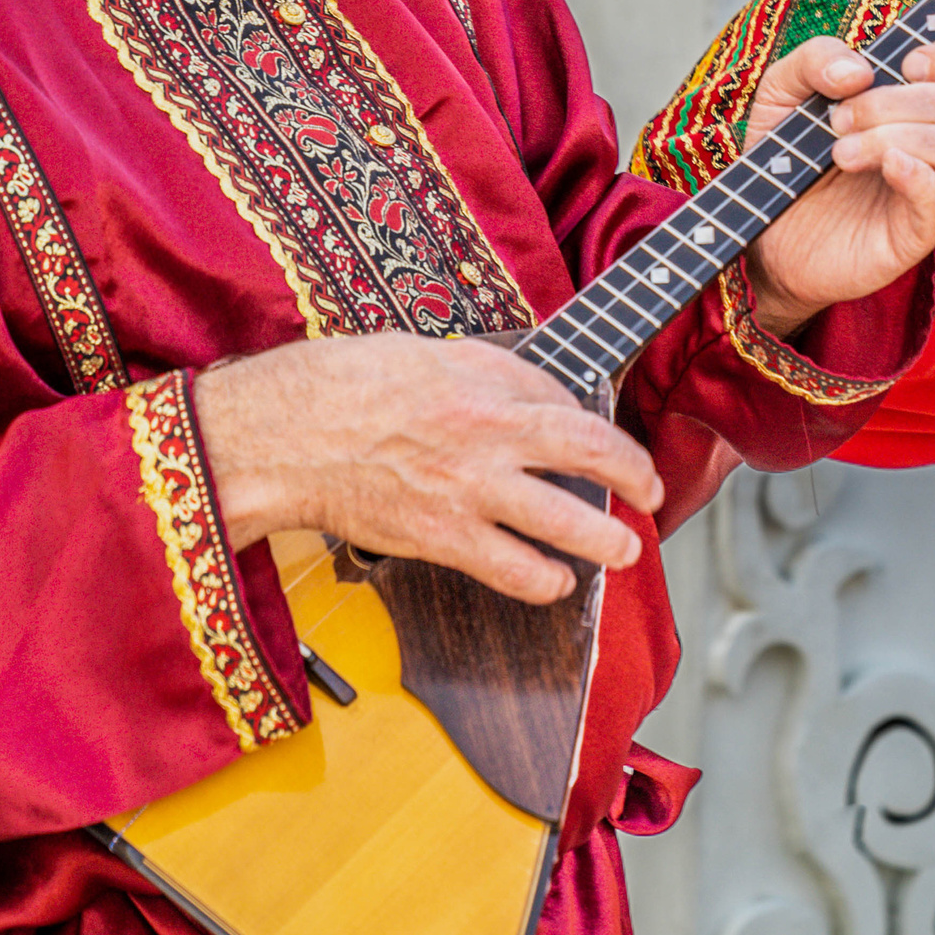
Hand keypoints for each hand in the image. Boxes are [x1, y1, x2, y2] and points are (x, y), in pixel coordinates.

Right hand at [193, 335, 662, 602]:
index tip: (613, 440)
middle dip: (635, 479)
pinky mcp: (441, 539)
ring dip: (607, 542)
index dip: (603, 425)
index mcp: (485, 385)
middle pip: (591, 457)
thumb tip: (534, 389)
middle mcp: (489, 437)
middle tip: (651, 493)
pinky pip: (511, 570)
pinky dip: (542, 580)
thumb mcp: (426, 352)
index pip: (571, 404)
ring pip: (564, 523)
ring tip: (626, 549)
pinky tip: (555, 581)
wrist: (283, 437)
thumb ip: (488, 371)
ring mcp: (469, 492)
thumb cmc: (343, 385)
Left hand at [742, 35, 934, 337]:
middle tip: (837, 121)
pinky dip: (916, 175)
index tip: (911, 64)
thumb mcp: (783, 91)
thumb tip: (858, 70)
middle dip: (889, 102)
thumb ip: (815, 59)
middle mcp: (933, 139)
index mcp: (916, 100)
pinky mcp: (916, 230)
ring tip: (840, 154)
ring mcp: (930, 186)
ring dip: (889, 138)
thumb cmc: (787, 155)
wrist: (768, 230)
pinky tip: (887, 167)